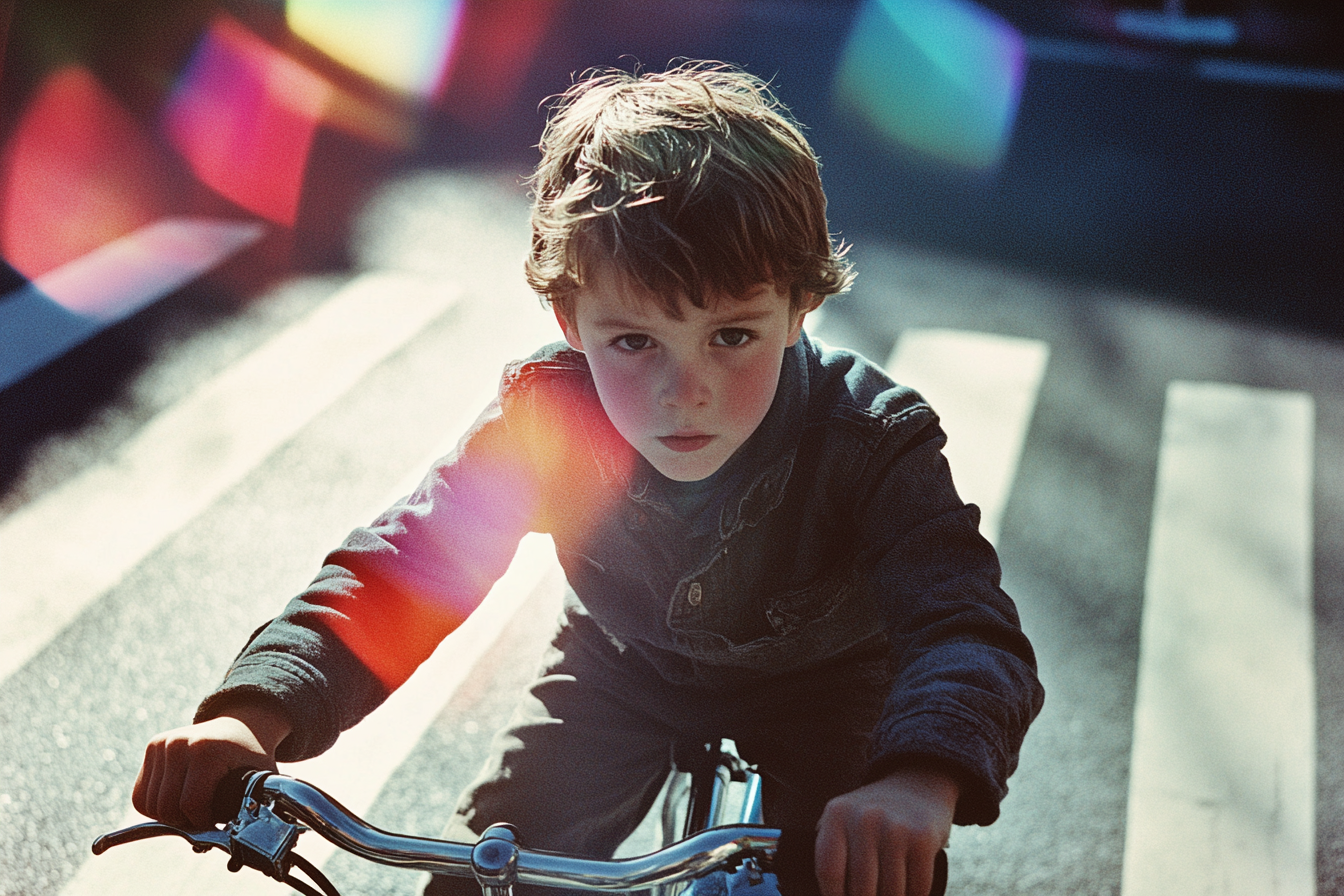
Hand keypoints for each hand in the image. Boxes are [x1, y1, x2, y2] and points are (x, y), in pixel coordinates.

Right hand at [132, 703, 290, 828]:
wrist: (242, 725)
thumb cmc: (251, 756)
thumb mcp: (258, 778)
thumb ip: (249, 806)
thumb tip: (241, 837)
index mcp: (207, 750)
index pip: (191, 804)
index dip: (202, 823)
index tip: (215, 825)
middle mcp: (179, 743)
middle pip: (166, 807)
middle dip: (184, 822)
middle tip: (202, 820)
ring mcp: (163, 743)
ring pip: (148, 804)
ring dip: (168, 817)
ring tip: (190, 812)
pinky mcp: (153, 746)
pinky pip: (140, 795)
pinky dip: (154, 808)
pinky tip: (175, 804)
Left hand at [814, 765, 958, 895]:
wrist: (917, 785)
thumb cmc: (872, 816)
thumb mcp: (843, 819)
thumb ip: (830, 850)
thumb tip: (823, 894)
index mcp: (837, 814)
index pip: (828, 872)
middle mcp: (865, 819)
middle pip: (860, 889)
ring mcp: (896, 828)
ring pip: (891, 893)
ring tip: (885, 893)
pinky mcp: (923, 839)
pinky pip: (918, 888)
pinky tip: (909, 892)